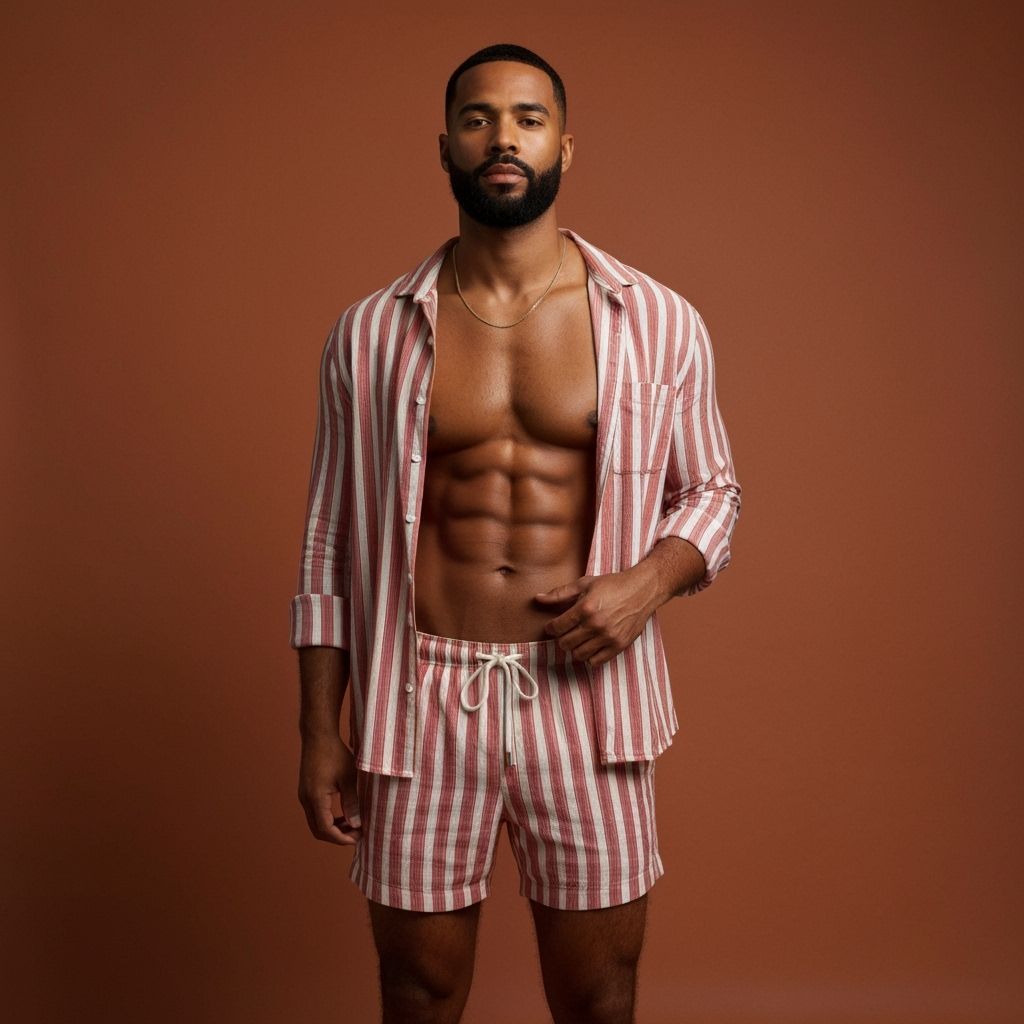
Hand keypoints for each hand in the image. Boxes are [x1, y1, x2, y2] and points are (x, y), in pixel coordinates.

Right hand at [297, 734, 361, 846]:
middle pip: (318, 831)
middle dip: (337, 837)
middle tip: (357, 834)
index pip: (326, 829)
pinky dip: (327, 819)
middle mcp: (306, 800)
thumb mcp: (348, 778)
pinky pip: (314, 813)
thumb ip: (352, 802)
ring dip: (332, 828)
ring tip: (352, 825)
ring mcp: (304, 796)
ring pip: (315, 823)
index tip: (358, 838)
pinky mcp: (306, 791)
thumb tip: (357, 825)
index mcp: (316, 798)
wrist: (318, 736)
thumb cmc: (335, 753)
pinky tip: (343, 815)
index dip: (341, 838)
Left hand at [534, 567, 660, 667]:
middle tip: (566, 631)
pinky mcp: (619, 646)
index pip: (557, 627)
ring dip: (575, 648)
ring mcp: (608, 637)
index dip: (550, 628)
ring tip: (579, 638)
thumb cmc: (613, 585)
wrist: (642, 590)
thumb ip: (560, 593)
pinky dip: (589, 657)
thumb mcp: (585, 584)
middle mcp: (596, 625)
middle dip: (562, 638)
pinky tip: (591, 645)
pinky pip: (595, 662)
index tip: (553, 626)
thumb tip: (537, 598)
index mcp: (585, 608)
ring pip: (578, 655)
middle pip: (565, 643)